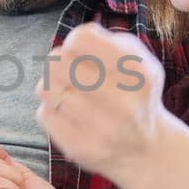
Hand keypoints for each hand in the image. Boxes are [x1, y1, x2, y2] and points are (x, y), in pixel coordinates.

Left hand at [34, 23, 169, 181]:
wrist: (144, 149)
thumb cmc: (133, 93)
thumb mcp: (138, 60)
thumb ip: (108, 40)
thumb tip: (74, 39)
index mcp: (139, 73)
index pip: (81, 39)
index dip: (73, 41)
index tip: (79, 50)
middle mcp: (123, 103)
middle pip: (57, 61)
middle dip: (58, 62)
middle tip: (68, 71)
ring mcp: (101, 130)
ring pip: (45, 88)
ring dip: (52, 86)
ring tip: (68, 91)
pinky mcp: (80, 148)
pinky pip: (44, 113)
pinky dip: (51, 109)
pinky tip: (68, 113)